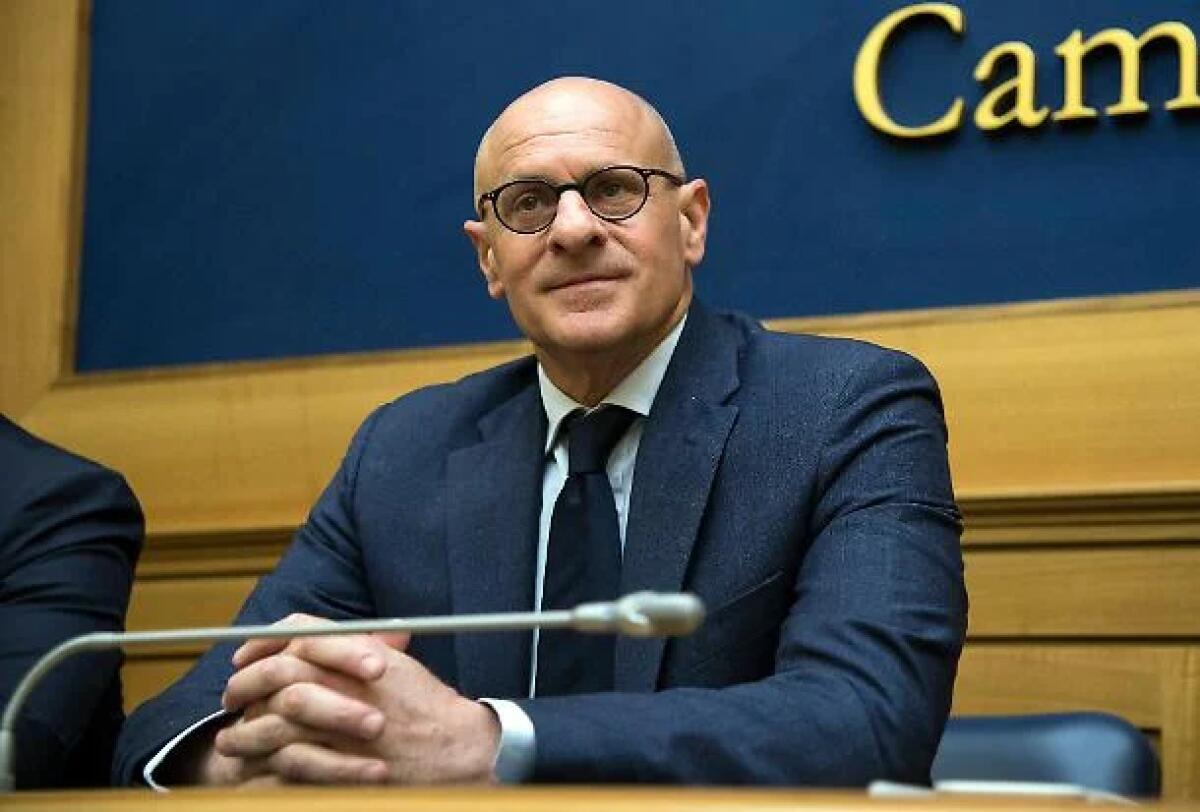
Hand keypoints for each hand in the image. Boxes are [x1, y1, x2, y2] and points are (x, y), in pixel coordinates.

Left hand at [211, 613, 500, 784]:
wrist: (457, 747)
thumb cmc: (426, 705)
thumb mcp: (394, 661)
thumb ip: (353, 645)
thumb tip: (306, 637)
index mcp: (359, 652)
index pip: (297, 633)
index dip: (262, 642)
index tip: (242, 657)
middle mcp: (348, 682)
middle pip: (277, 673)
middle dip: (244, 684)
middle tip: (230, 697)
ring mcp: (342, 723)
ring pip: (274, 719)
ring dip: (246, 728)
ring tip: (230, 738)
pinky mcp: (341, 762)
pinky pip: (288, 758)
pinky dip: (265, 760)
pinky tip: (253, 764)